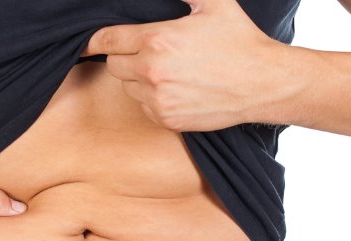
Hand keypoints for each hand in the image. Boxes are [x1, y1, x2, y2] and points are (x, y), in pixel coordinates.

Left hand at [81, 0, 285, 130]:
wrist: (262, 83)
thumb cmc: (239, 41)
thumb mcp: (213, 3)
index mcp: (157, 41)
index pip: (106, 40)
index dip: (94, 40)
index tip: (88, 43)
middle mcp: (152, 72)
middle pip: (113, 65)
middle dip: (124, 57)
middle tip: (148, 51)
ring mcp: (158, 99)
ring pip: (127, 88)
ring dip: (138, 79)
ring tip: (167, 70)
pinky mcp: (166, 119)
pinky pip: (144, 107)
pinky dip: (151, 99)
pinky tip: (175, 88)